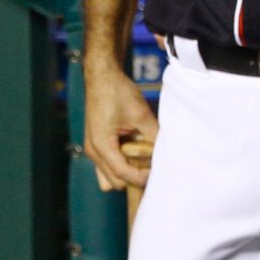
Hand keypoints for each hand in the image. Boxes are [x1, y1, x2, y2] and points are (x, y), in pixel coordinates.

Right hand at [83, 60, 157, 191]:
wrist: (103, 78)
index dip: (141, 178)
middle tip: (152, 167)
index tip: (157, 174)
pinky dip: (121, 164)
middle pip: (114, 181)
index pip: (122, 174)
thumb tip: (165, 152)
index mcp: (102, 146)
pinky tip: (136, 152)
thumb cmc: (118, 93)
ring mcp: (93, 149)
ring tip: (143, 161)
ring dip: (126, 173)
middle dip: (134, 178)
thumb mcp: (141, 115)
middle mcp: (94, 151)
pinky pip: (107, 164)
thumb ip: (152, 136)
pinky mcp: (97, 144)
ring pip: (108, 176)